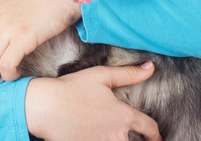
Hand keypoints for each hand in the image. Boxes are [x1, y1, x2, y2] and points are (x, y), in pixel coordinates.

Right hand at [25, 62, 160, 140]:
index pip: (149, 128)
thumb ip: (129, 73)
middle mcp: (116, 135)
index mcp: (123, 115)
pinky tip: (101, 139)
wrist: (45, 107)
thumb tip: (151, 68)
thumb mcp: (101, 76)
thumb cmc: (72, 88)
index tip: (156, 137)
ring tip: (117, 138)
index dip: (156, 134)